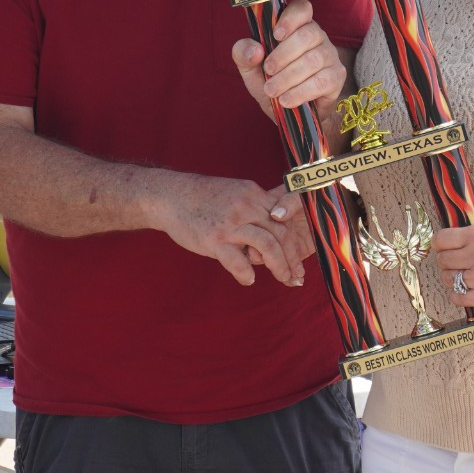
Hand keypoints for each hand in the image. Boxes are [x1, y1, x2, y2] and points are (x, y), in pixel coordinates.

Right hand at [154, 172, 307, 286]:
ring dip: (280, 267)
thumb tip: (281, 219)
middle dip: (293, 258)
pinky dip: (247, 274)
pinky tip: (248, 279)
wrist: (171, 196)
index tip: (302, 258)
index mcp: (254, 195)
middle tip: (297, 276)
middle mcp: (246, 207)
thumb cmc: (204, 198)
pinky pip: (238, 262)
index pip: (286, 219)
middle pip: (282, 234)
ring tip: (284, 280)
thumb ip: (258, 205)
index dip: (297, 241)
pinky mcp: (214, 239)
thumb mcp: (236, 192)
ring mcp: (231, 224)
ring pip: (268, 246)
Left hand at [230, 0, 345, 119]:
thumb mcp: (249, 68)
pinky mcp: (336, 76)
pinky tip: (286, 100)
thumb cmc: (270, 80)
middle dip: (283, 55)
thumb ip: (243, 54)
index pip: (302, 9)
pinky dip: (301, 92)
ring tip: (272, 90)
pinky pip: (322, 81)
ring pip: (313, 60)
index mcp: (296, 26)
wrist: (288, 111)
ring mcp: (330, 55)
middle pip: (307, 35)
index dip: (290, 18)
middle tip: (268, 70)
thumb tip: (255, 50)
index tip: (276, 35)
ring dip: (288, 77)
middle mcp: (317, 36)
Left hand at [429, 199, 473, 307]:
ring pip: (449, 280)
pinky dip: (457, 294)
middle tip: (454, 258)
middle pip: (443, 261)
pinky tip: (464, 287)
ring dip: (451, 276)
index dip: (438, 242)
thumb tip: (457, 205)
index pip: (441, 240)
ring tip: (461, 272)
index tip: (443, 245)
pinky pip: (459, 298)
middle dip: (445, 259)